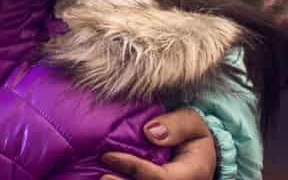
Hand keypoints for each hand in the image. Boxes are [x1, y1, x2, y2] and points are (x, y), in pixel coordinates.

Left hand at [101, 108, 215, 179]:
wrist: (196, 150)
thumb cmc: (190, 133)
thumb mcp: (192, 122)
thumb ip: (176, 125)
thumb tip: (150, 133)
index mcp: (192, 174)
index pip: (161, 178)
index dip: (133, 168)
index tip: (108, 156)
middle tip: (102, 176)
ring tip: (100, 178)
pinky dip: (122, 179)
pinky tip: (102, 175)